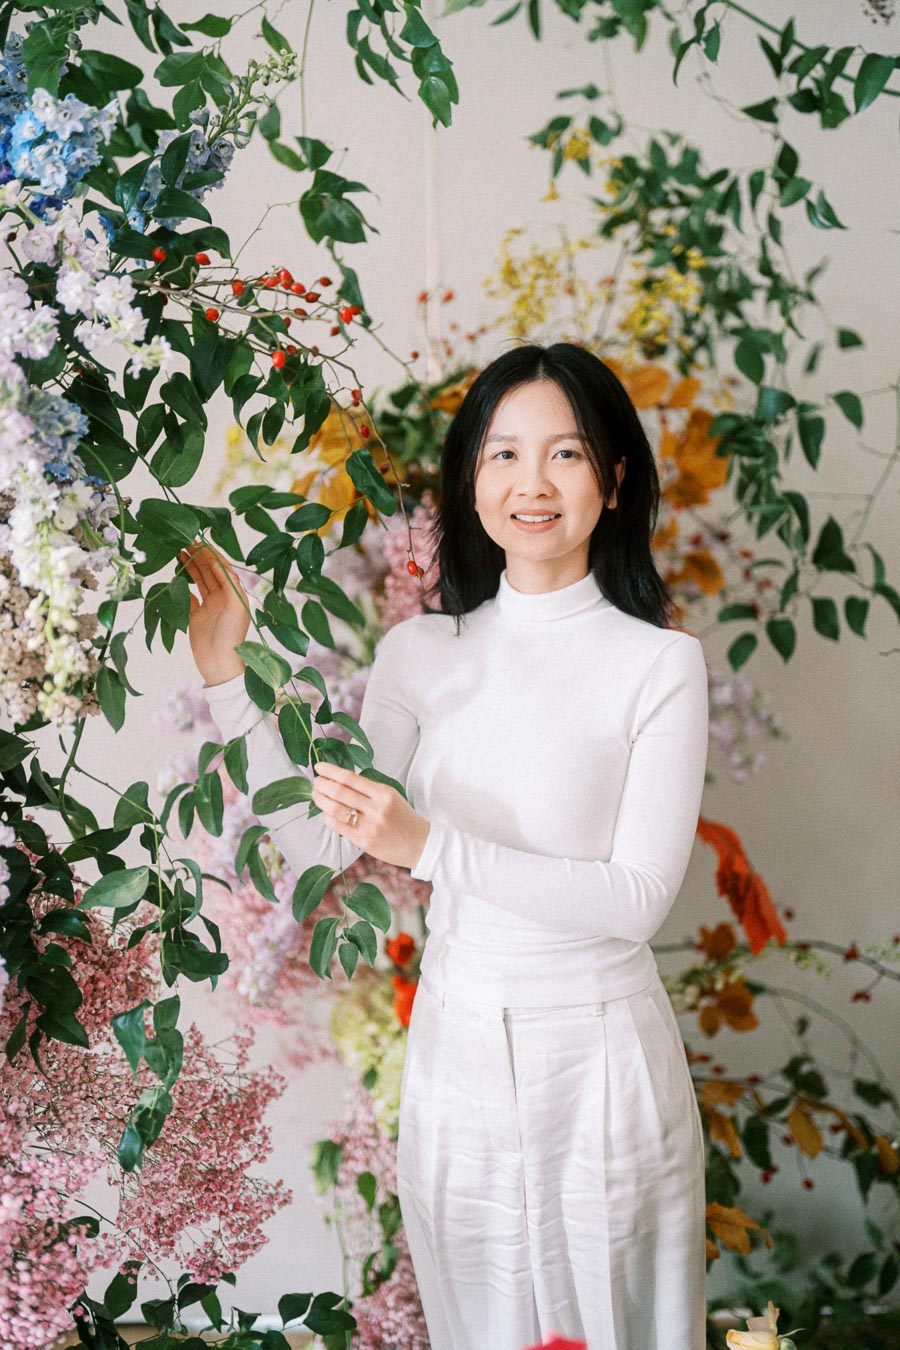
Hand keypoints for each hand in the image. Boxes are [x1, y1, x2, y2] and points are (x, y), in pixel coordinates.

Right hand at [179, 539, 251, 686]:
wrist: (220, 665)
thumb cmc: (233, 637)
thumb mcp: (236, 607)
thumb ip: (229, 585)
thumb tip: (219, 563)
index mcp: (234, 595)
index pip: (222, 568)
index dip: (211, 554)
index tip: (199, 541)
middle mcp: (222, 599)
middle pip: (209, 572)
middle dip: (198, 557)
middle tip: (184, 542)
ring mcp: (208, 607)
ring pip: (199, 582)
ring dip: (190, 568)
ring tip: (179, 553)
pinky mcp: (196, 618)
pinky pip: (188, 598)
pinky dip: (183, 587)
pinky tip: (176, 577)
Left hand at [311, 761, 430, 871]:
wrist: (421, 844)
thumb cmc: (404, 818)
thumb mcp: (391, 796)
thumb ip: (368, 789)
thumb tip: (338, 781)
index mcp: (384, 793)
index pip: (350, 778)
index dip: (331, 771)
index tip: (319, 767)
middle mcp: (376, 808)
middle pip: (339, 792)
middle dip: (322, 785)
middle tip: (315, 782)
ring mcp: (369, 826)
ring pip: (335, 809)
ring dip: (321, 800)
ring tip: (316, 795)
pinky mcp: (364, 841)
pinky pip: (338, 827)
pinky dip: (328, 818)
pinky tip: (326, 814)